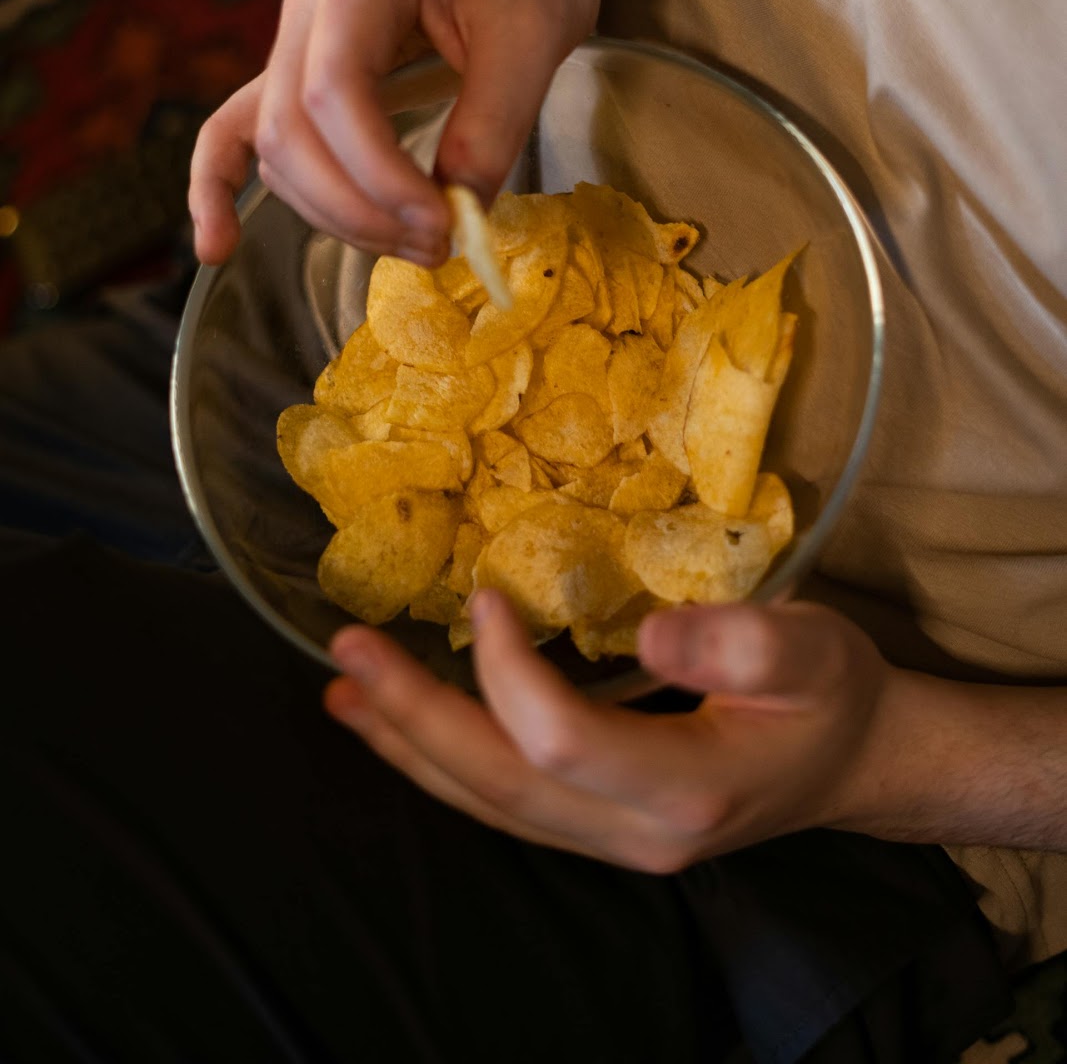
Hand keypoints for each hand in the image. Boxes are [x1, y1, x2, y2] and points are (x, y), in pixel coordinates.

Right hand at [188, 0, 601, 266]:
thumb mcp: (537, 38)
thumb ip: (494, 125)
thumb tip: (456, 212)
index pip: (335, 92)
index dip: (380, 175)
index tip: (443, 223)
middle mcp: (308, 2)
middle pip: (292, 130)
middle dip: (358, 207)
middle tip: (438, 247)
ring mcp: (294, 37)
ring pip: (276, 148)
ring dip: (335, 214)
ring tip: (420, 247)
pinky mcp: (299, 72)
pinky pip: (238, 131)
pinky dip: (220, 186)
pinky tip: (215, 248)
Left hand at [323, 592, 894, 869]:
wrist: (857, 763)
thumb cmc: (835, 694)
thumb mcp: (815, 650)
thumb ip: (744, 642)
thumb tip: (649, 633)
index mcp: (688, 790)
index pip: (560, 739)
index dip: (507, 670)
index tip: (485, 594)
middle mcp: (637, 835)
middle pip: (502, 785)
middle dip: (414, 717)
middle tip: (345, 652)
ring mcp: (614, 843)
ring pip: (491, 805)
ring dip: (410, 746)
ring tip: (344, 691)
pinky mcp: (601, 828)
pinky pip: (506, 802)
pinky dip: (444, 762)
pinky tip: (402, 727)